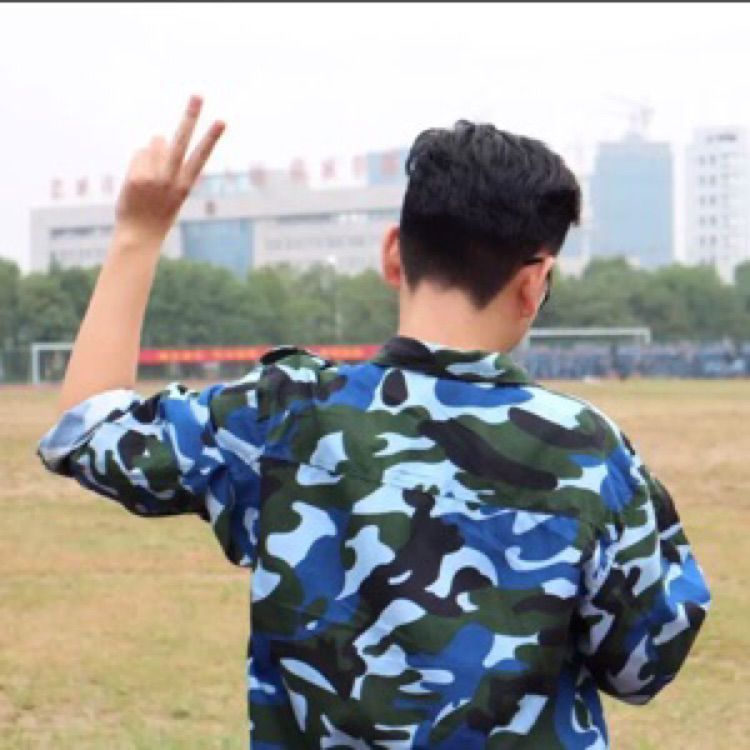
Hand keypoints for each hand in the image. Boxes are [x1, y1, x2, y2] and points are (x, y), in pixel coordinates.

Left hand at [115, 95, 224, 242]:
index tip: (222, 121)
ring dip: (152, 153)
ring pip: (154, 144)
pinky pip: (139, 155)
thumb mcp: (171, 193)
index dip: (211, 138)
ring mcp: (154, 178)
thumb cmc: (157, 213)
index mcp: (186, 185)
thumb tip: (158, 137)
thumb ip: (168, 166)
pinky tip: (137, 183)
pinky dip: (138, 163)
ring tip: (150, 178)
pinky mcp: (137, 178)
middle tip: (198, 95)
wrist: (139, 236)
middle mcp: (172, 179)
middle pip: (181, 141)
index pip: (201, 156)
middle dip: (191, 117)